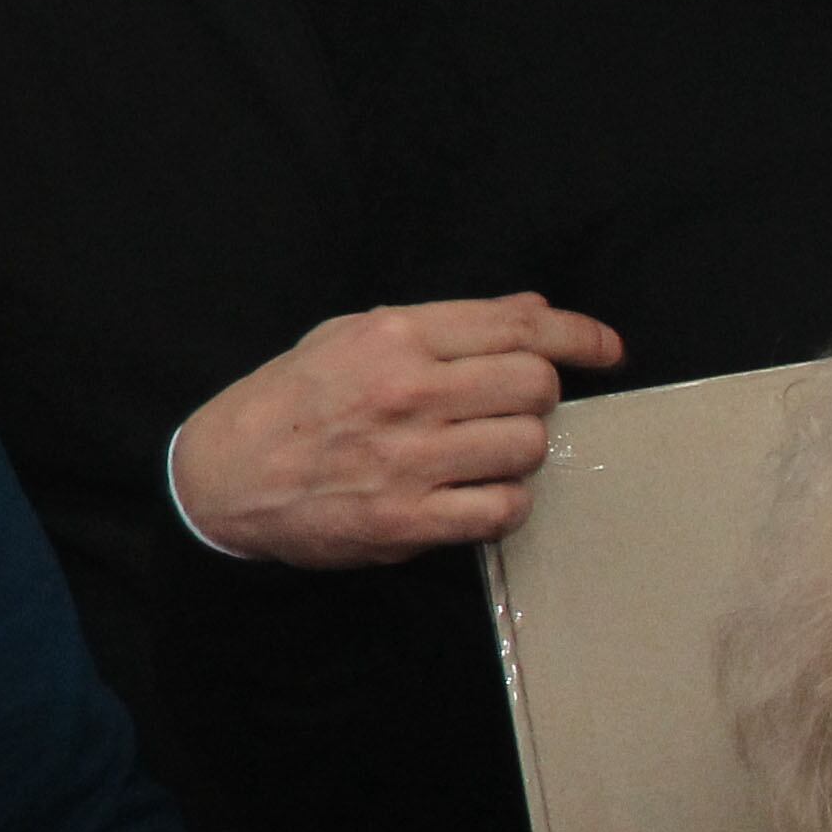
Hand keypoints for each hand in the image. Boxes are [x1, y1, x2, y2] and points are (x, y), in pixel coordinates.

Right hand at [168, 295, 622, 566]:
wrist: (222, 476)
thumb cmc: (293, 400)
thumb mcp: (353, 337)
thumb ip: (447, 324)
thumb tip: (533, 310)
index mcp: (394, 336)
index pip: (519, 328)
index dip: (580, 337)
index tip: (608, 350)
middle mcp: (407, 393)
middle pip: (536, 386)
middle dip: (536, 397)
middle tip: (503, 408)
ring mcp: (409, 460)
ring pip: (528, 447)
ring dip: (518, 452)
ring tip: (476, 453)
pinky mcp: (409, 521)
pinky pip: (504, 509)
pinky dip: (504, 504)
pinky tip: (474, 494)